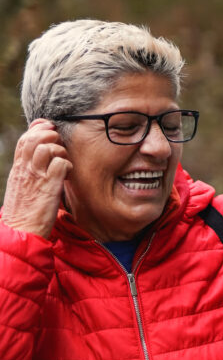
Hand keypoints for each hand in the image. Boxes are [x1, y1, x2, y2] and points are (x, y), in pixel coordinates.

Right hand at [1, 120, 71, 238]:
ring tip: (63, 163)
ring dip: (61, 151)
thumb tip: (44, 156)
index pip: (24, 139)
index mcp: (18, 168)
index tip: (49, 128)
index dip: (38, 128)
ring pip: (48, 147)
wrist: (20, 231)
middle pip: (35, 137)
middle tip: (60, 148)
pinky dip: (68, 165)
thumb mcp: (23, 186)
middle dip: (51, 136)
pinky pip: (61, 163)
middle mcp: (25, 169)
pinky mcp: (49, 187)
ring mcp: (36, 177)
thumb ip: (31, 170)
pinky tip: (67, 175)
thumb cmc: (25, 211)